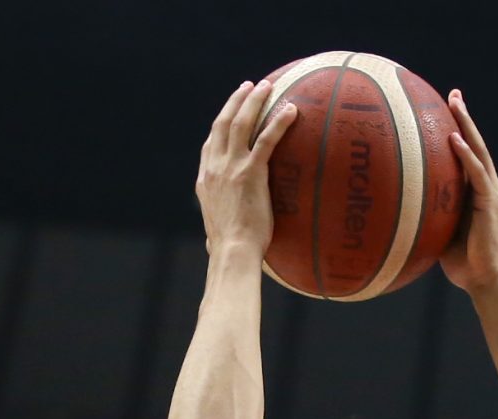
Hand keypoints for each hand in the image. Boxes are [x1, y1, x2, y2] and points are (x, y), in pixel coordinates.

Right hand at [197, 80, 296, 257]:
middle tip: (249, 86)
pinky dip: (279, 122)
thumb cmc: (229, 251)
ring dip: (254, 100)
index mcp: (205, 180)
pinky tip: (292, 110)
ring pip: (241, 123)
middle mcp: (214, 168)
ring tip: (267, 86)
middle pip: (223, 123)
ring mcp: (230, 168)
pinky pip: (266, 140)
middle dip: (236, 101)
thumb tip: (213, 242)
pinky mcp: (250, 172)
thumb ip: (217, 226)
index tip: (231, 110)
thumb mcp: (216, 233)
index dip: (221, 124)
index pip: (210, 144)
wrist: (232, 252)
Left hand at [439, 91, 497, 293]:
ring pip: (479, 151)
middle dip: (465, 119)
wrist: (487, 282)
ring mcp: (492, 194)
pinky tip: (453, 139)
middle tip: (454, 95)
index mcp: (479, 195)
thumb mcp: (441, 236)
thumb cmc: (464, 266)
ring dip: (466, 126)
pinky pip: (476, 173)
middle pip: (476, 146)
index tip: (446, 114)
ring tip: (455, 102)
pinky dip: (465, 155)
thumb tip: (399, 212)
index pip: (468, 158)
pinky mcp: (491, 203)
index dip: (459, 134)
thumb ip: (428, 218)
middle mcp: (488, 188)